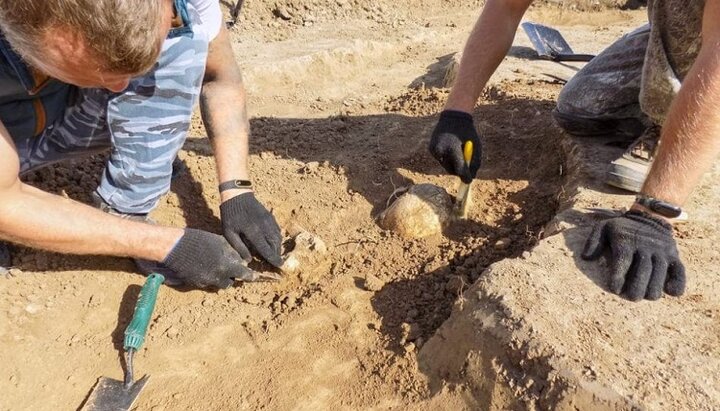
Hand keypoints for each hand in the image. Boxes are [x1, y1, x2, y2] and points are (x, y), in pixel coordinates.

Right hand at [163, 229, 279, 288]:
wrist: (175, 246)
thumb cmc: (199, 239)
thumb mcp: (219, 242)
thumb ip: (232, 252)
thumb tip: (242, 260)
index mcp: (226, 264)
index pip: (244, 274)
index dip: (250, 276)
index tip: (255, 277)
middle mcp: (218, 275)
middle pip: (233, 281)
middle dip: (235, 276)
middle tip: (236, 271)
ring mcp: (207, 281)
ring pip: (222, 284)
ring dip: (224, 279)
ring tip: (221, 269)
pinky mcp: (197, 284)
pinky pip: (209, 284)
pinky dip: (212, 279)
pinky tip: (208, 269)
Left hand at [220, 192, 282, 266]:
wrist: (237, 195)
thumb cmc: (230, 214)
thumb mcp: (229, 232)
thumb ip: (239, 247)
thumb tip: (249, 260)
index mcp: (254, 232)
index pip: (267, 249)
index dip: (273, 259)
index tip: (279, 266)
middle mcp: (264, 227)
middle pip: (275, 245)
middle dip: (276, 255)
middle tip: (275, 262)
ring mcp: (269, 221)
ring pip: (278, 238)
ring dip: (278, 247)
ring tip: (275, 254)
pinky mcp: (270, 217)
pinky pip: (277, 230)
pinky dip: (277, 239)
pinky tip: (274, 243)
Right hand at [429, 110, 481, 182]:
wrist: (453, 116)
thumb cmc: (467, 131)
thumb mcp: (476, 145)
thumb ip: (475, 162)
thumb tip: (471, 178)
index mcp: (453, 147)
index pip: (459, 168)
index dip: (465, 176)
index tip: (468, 181)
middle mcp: (441, 149)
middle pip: (451, 170)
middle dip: (458, 170)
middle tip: (465, 167)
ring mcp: (434, 149)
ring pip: (445, 165)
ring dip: (452, 164)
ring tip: (457, 151)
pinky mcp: (431, 149)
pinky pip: (441, 159)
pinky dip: (447, 158)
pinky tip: (450, 148)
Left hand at [582, 210, 685, 300]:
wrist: (649, 215)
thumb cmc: (622, 228)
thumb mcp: (603, 228)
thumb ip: (593, 241)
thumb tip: (586, 257)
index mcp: (626, 241)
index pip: (623, 261)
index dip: (618, 278)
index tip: (614, 289)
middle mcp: (645, 246)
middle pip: (643, 270)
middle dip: (637, 287)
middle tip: (631, 297)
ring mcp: (661, 250)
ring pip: (660, 272)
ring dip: (654, 288)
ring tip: (647, 296)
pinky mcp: (674, 255)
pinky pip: (679, 270)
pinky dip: (678, 282)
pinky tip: (670, 292)